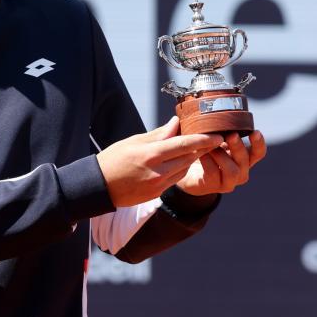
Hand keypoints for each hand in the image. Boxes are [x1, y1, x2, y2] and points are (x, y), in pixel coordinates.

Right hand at [96, 117, 223, 207]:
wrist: (98, 187)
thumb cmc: (112, 160)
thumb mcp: (132, 142)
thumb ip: (158, 134)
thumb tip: (176, 123)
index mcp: (151, 154)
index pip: (185, 145)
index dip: (204, 140)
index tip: (217, 135)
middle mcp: (158, 171)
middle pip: (189, 157)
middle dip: (201, 149)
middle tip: (210, 140)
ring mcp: (158, 184)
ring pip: (184, 169)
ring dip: (190, 159)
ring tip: (192, 149)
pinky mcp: (157, 193)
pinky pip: (176, 179)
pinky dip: (179, 169)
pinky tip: (176, 162)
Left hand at [176, 130, 266, 195]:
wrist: (183, 171)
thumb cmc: (200, 150)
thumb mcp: (210, 138)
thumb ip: (215, 128)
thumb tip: (207, 107)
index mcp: (243, 158)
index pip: (258, 153)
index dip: (259, 143)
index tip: (255, 131)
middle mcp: (240, 171)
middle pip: (246, 160)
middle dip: (238, 146)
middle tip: (231, 135)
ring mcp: (229, 181)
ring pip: (232, 170)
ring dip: (221, 155)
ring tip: (210, 145)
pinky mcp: (214, 186)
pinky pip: (213, 173)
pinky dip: (207, 161)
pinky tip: (199, 152)